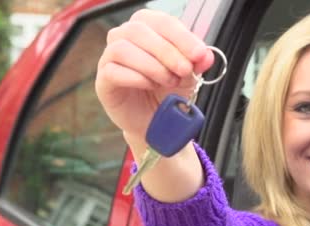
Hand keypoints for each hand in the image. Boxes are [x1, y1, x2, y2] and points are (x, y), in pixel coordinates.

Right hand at [95, 9, 213, 141]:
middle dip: (167, 51)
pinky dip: (136, 78)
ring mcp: (109, 58)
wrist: (157, 120)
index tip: (199, 54)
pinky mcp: (103, 81)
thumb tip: (205, 55)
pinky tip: (150, 86)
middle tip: (184, 70)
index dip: (181, 36)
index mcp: (146, 27)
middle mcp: (123, 37)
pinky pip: (113, 72)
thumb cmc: (170, 91)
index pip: (160, 21)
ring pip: (123, 48)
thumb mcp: (189, 75)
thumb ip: (196, 62)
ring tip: (169, 81)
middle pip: (138, 30)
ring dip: (152, 65)